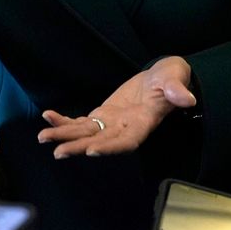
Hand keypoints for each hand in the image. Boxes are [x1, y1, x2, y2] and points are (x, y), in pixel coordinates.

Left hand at [38, 56, 195, 158]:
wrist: (162, 77)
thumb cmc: (171, 78)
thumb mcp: (175, 79)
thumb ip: (177, 90)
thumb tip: (187, 98)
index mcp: (144, 122)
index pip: (127, 140)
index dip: (110, 147)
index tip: (92, 150)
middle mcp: (125, 128)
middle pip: (100, 141)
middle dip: (79, 147)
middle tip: (58, 152)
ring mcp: (112, 123)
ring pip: (86, 134)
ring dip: (65, 136)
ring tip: (43, 137)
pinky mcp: (103, 115)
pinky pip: (82, 121)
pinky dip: (65, 121)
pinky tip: (48, 117)